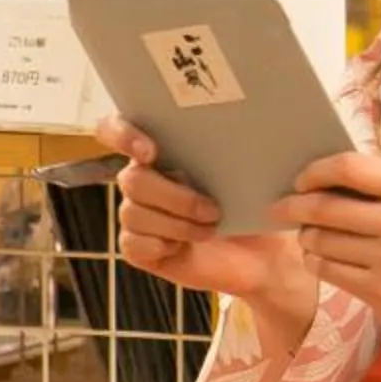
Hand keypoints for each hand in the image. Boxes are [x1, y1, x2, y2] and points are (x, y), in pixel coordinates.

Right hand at [100, 119, 315, 332]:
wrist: (263, 256)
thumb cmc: (254, 207)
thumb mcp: (250, 174)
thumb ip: (233, 149)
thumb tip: (236, 125)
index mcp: (161, 150)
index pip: (117, 129)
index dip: (122, 134)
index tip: (150, 152)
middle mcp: (142, 179)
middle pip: (132, 179)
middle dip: (174, 197)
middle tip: (213, 210)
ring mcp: (137, 214)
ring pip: (133, 213)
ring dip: (177, 225)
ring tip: (210, 230)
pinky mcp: (138, 248)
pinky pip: (133, 244)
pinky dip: (162, 245)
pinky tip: (183, 248)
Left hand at [272, 152, 380, 364]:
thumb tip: (323, 177)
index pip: (350, 167)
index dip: (315, 171)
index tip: (301, 179)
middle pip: (326, 207)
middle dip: (293, 206)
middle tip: (280, 206)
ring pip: (321, 241)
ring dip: (305, 237)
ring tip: (308, 235)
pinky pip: (328, 271)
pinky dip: (316, 262)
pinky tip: (321, 258)